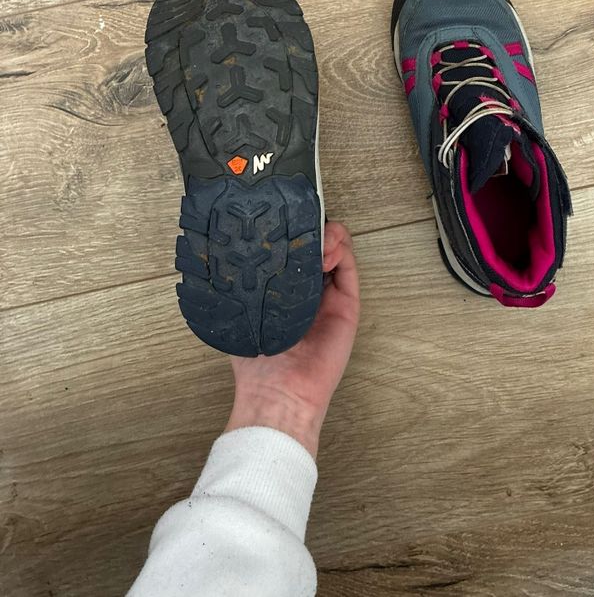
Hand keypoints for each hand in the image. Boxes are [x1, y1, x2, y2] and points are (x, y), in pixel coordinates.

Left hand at [225, 221, 359, 456]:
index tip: (280, 215)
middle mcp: (308, 289)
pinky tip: (326, 249)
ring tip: (314, 235)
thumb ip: (242, 283)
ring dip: (328, 234)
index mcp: (283, 289)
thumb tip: (229, 250)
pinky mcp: (347, 304)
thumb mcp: (242, 311)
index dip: (289, 229)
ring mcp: (330, 295)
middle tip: (299, 219)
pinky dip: (342, 250)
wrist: (279, 391)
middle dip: (310, 225)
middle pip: (316, 244)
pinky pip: (349, 269)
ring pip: (336, 250)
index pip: (292, 248)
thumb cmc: (256, 359)